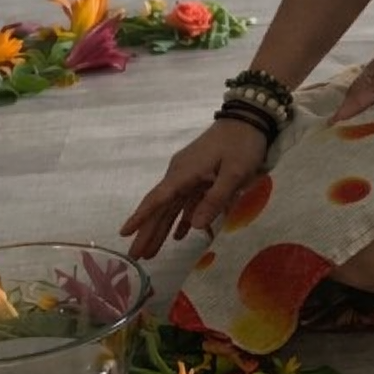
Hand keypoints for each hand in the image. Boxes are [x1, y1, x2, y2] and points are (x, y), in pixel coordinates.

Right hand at [120, 120, 268, 259]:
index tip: (124, 234)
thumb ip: (215, 200)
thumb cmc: (242, 144)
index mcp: (184, 173)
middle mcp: (180, 174)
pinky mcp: (200, 175)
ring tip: (152, 252)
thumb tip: (193, 228)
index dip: (141, 217)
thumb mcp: (234, 173)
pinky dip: (182, 218)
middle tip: (135, 255)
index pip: (157, 199)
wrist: (249, 118)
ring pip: (172, 206)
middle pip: (160, 207)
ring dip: (162, 228)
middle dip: (148, 231)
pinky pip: (187, 201)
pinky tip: (179, 235)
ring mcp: (189, 174)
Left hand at [331, 21, 373, 123]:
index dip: (354, 96)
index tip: (343, 112)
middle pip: (358, 84)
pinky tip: (341, 120)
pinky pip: (367, 94)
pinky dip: (352, 108)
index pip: (367, 77)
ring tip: (334, 126)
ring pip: (359, 89)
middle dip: (347, 103)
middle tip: (334, 124)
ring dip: (347, 108)